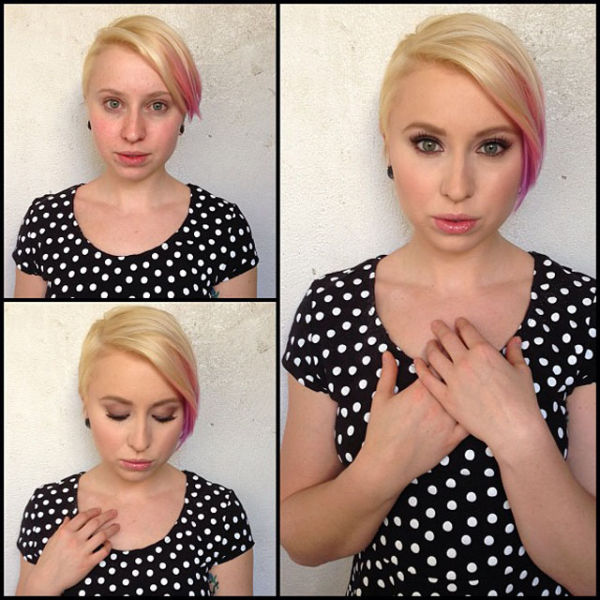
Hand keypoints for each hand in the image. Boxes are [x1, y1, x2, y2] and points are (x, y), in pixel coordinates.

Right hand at [32, 507, 119, 594]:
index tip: (99, 510)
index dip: (93, 511)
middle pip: (95, 523)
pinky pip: (103, 551)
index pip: (83, 516)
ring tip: (117, 526)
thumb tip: (68, 517)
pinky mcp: (87, 563)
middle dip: (107, 516)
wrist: (46, 581)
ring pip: (102, 535)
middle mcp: (74, 540)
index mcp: (65, 532)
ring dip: (112, 529)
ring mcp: (82, 552)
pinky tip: (108, 544)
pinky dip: (108, 546)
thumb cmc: (48, 560)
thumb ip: (62, 528)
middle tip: (114, 512)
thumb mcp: (52, 541)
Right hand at [360, 351, 468, 500]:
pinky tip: (473, 407)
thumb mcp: (381, 398)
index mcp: (420, 392)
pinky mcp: (453, 440)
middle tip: (456, 363)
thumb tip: (388, 354)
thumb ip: (388, 373)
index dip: (440, 355)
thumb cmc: (381, 431)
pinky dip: (473, 413)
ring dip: (467, 390)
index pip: (438, 364)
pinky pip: (469, 423)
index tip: (440, 351)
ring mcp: (448, 424)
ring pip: (465, 399)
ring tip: (467, 383)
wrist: (386, 465)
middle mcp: (438, 405)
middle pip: (454, 379)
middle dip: (456, 369)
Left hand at [414, 317, 543, 454]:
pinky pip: (427, 379)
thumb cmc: (522, 401)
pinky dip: (421, 368)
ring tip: (429, 344)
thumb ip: (514, 353)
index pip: (467, 331)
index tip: (457, 322)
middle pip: (447, 339)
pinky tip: (418, 363)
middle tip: (435, 324)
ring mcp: (453, 379)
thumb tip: (514, 339)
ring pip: (434, 356)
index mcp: (484, 352)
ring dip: (431, 347)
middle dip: (440, 329)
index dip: (461, 324)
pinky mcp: (446, 397)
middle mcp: (465, 362)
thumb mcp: (522, 372)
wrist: (513, 429)